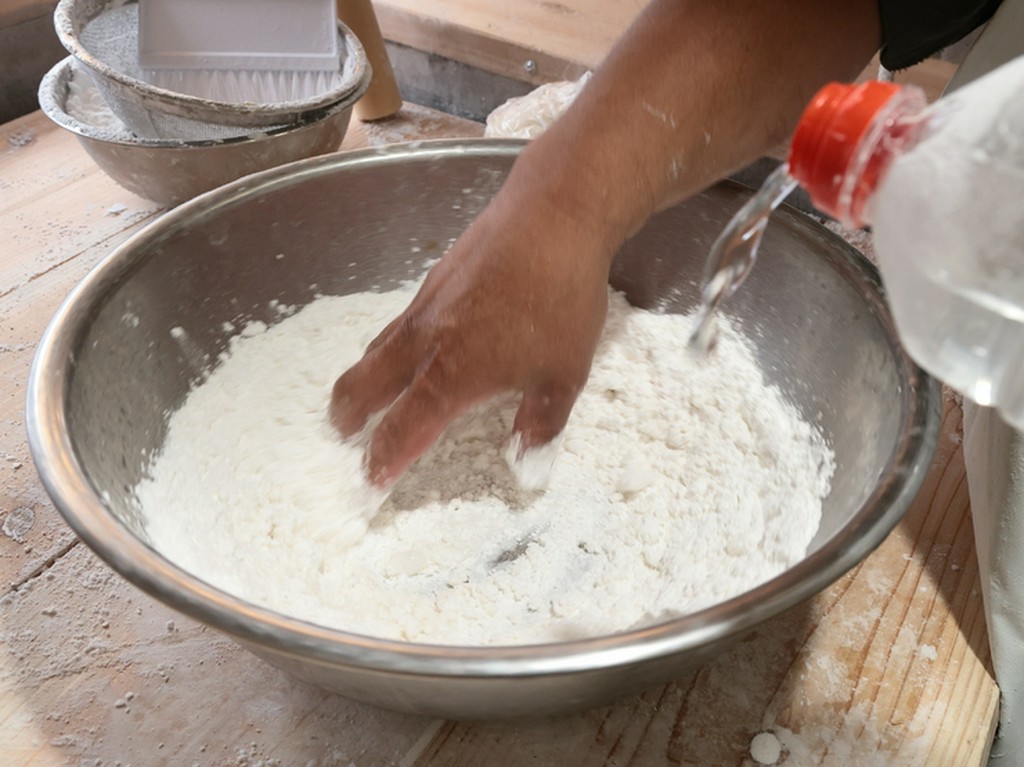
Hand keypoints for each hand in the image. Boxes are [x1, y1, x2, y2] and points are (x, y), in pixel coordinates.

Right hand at [330, 163, 616, 488]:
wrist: (553, 215)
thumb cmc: (560, 301)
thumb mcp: (564, 377)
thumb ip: (540, 425)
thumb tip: (525, 465)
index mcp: (451, 377)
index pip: (403, 430)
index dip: (382, 461)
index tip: (369, 484)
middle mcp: (425, 342)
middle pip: (364, 384)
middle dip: (349, 413)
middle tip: (342, 430)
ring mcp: (426, 304)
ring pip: (379, 348)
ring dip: (366, 376)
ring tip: (369, 388)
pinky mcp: (436, 275)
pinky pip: (401, 320)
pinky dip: (394, 343)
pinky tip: (416, 340)